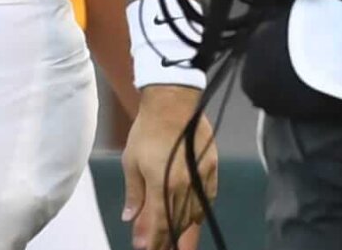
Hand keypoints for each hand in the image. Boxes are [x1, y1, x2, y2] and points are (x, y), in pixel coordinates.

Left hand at [121, 85, 217, 249]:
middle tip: (159, 249)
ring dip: (182, 229)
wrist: (173, 105)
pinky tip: (192, 220)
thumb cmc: (147, 131)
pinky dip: (199, 212)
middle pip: (176, 221)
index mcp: (161, 184)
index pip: (158, 220)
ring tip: (174, 241)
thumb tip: (130, 217)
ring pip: (192, 214)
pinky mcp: (211, 170)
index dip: (152, 237)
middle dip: (166, 238)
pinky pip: (207, 200)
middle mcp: (184, 186)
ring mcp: (200, 179)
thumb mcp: (131, 162)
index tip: (145, 248)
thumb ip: (134, 193)